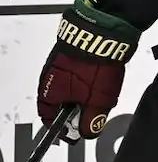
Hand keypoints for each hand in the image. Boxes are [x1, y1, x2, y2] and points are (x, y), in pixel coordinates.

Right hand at [37, 0, 140, 141]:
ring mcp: (59, 62)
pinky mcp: (72, 51)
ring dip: (84, 91)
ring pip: (71, 85)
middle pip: (62, 102)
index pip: (51, 119)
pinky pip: (77, 71)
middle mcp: (50, 78)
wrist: (103, 30)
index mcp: (49, 94)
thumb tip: (88, 131)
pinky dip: (88, 76)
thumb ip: (91, 119)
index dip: (66, 127)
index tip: (80, 129)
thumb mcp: (98, 100)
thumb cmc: (95, 65)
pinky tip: (102, 74)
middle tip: (95, 108)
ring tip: (102, 89)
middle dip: (78, 108)